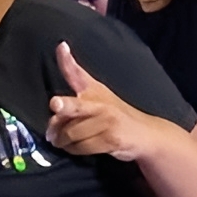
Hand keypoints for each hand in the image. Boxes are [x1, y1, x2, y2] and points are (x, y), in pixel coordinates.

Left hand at [46, 41, 158, 160]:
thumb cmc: (112, 114)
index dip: (67, 60)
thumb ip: (73, 98)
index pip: (76, 73)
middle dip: (64, 105)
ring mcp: (107, 122)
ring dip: (62, 140)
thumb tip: (52, 104)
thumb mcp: (96, 95)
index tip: (61, 46)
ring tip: (60, 140)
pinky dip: (73, 149)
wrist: (145, 133)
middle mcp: (100, 103)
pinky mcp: (112, 139)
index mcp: (92, 90)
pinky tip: (74, 147)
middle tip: (56, 105)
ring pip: (72, 133)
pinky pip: (81, 147)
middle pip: (76, 105)